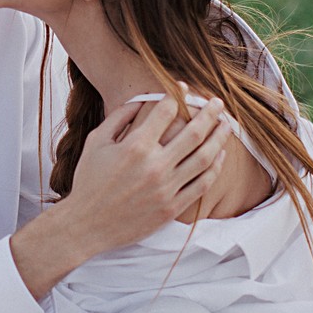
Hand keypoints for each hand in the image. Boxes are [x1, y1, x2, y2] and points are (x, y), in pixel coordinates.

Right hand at [68, 94, 230, 253]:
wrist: (86, 224)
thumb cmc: (88, 181)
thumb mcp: (96, 142)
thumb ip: (120, 117)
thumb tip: (143, 100)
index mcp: (135, 146)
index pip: (167, 112)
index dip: (178, 95)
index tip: (185, 87)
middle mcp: (155, 166)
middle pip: (194, 132)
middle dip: (210, 113)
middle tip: (218, 101)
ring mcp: (166, 188)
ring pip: (204, 158)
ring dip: (219, 137)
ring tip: (227, 125)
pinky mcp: (172, 207)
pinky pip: (202, 184)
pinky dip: (215, 167)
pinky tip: (219, 155)